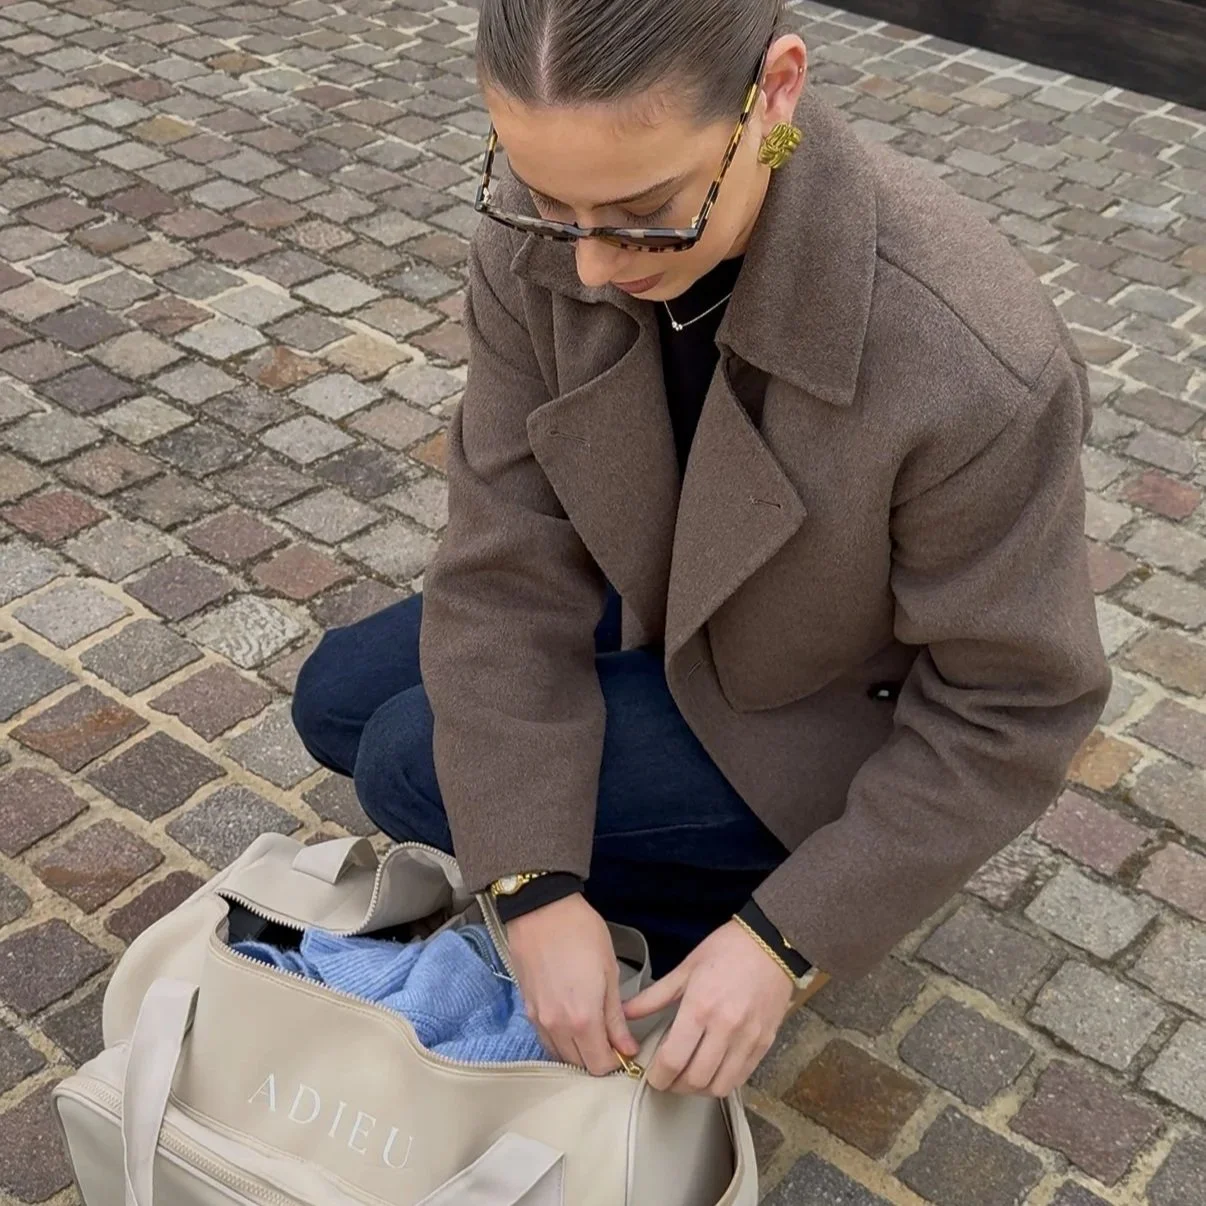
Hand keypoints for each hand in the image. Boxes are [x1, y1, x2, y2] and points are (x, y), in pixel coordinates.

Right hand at [506, 894, 639, 1075]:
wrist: (541, 909)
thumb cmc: (581, 932)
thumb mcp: (609, 972)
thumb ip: (616, 1017)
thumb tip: (627, 1049)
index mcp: (582, 1019)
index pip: (599, 1066)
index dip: (616, 1062)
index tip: (625, 1048)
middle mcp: (556, 1026)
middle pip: (579, 1065)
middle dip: (598, 1058)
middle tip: (611, 1038)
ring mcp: (538, 1019)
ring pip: (560, 1055)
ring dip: (578, 1051)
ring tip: (592, 1029)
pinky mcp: (527, 1008)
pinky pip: (545, 1039)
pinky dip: (560, 1041)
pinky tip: (571, 1022)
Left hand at [623, 921, 799, 1096]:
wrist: (771, 943)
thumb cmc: (726, 950)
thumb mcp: (685, 968)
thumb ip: (653, 996)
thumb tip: (625, 1013)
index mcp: (700, 1007)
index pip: (673, 1060)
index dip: (658, 1076)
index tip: (652, 1076)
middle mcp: (725, 1028)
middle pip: (695, 1080)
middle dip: (675, 1085)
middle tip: (667, 1078)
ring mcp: (748, 1039)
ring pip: (719, 1086)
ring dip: (699, 1089)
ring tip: (689, 1076)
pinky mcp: (765, 1043)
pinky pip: (741, 1078)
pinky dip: (723, 1082)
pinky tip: (713, 1070)